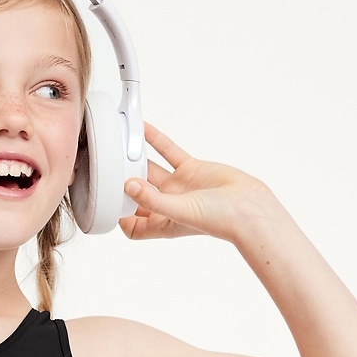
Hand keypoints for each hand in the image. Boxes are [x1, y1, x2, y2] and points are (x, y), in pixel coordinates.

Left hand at [119, 124, 273, 243]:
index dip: (121, 218)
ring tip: (121, 144)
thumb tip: (127, 186)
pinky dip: (156, 141)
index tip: (110, 205)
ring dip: (137, 158)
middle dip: (123, 183)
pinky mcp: (191, 169)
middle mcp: (168, 206)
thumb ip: (151, 199)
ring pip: (151, 170)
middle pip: (138, 194)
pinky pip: (169, 153)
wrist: (248, 206)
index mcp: (162, 224)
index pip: (135, 227)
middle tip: (108, 167)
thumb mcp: (178, 211)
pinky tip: (143, 129)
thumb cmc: (218, 219)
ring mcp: (179, 187)